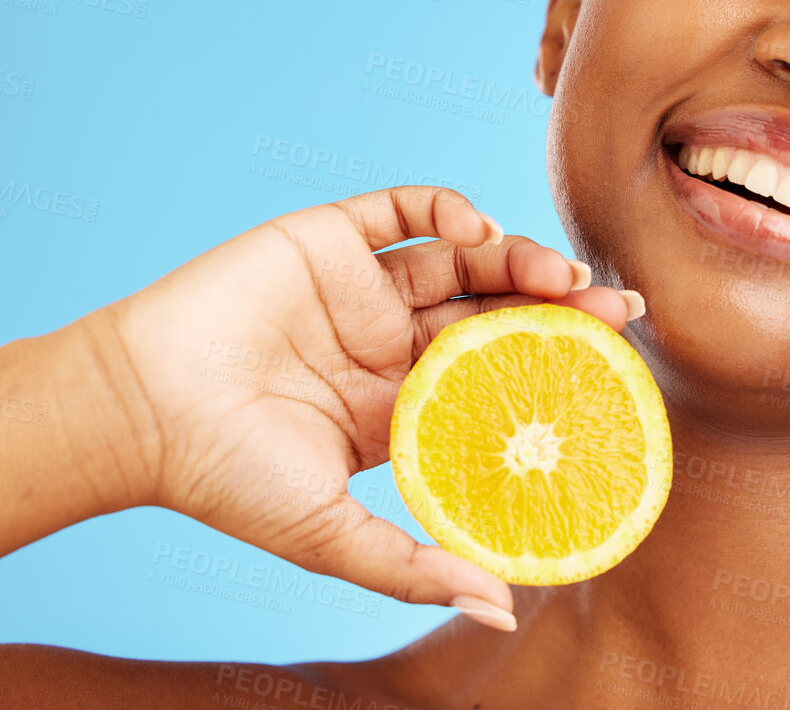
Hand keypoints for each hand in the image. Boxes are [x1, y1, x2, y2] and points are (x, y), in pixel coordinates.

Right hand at [93, 186, 641, 627]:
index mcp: (400, 403)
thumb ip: (414, 568)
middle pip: (494, 310)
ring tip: (563, 276)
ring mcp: (363, 288)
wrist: (136, 413)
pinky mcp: (329, 238)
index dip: (557, 364)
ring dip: (519, 258)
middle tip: (619, 309)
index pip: (499, 374)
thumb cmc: (224, 479)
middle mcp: (391, 341)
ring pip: (462, 259)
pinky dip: (446, 209)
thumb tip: (505, 614)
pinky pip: (401, 210)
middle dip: (560, 307)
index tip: (618, 365)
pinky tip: (480, 229)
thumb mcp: (330, 536)